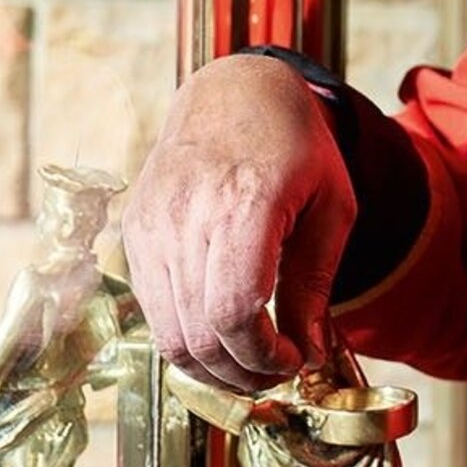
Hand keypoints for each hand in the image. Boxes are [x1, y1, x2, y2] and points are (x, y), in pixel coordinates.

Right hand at [121, 52, 355, 394]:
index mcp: (243, 203)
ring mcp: (151, 225)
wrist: (233, 92)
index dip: (265, 355)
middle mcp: (186, 215)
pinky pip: (153, 310)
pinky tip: (222, 333)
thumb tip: (311, 353)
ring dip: (213, 367)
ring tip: (252, 361)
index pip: (235, 312)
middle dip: (243, 373)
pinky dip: (187, 337)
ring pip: (169, 335)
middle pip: (201, 335)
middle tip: (279, 372)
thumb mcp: (331, 208)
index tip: (295, 361)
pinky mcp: (134, 233)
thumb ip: (315, 284)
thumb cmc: (293, 145)